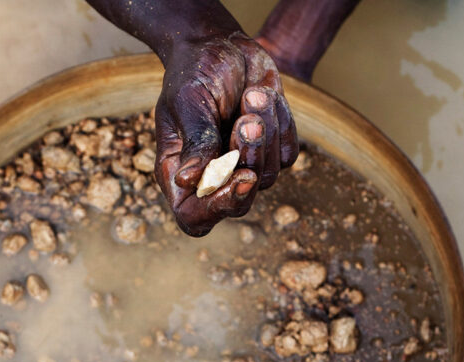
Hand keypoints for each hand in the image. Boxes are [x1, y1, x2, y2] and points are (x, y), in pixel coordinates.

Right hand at [154, 33, 298, 236]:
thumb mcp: (188, 102)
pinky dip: (279, 122)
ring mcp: (243, 166)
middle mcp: (211, 177)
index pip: (194, 216)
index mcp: (178, 172)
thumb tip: (189, 181)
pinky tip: (261, 94)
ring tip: (251, 95)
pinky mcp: (270, 151)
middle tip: (247, 122)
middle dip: (249, 163)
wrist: (220, 44)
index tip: (238, 179)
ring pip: (267, 177)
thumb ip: (195, 142)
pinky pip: (285, 153)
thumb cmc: (193, 72)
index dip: (216, 209)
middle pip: (238, 204)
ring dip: (264, 133)